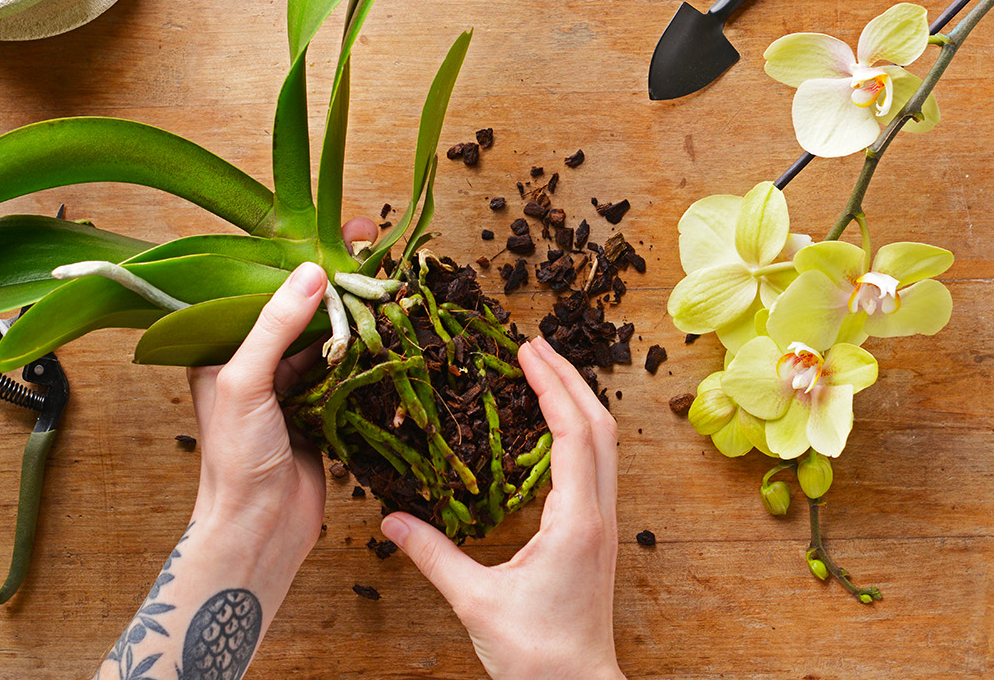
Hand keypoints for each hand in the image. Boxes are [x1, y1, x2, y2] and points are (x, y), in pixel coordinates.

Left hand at [185, 219, 377, 592]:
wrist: (260, 530)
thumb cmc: (236, 460)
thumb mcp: (245, 381)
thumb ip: (275, 325)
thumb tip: (313, 272)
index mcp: (222, 348)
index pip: (260, 286)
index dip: (296, 256)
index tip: (335, 230)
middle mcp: (255, 362)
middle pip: (298, 306)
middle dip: (334, 276)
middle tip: (372, 242)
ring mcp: (290, 385)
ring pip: (327, 334)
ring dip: (356, 311)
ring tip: (388, 277)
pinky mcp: (322, 409)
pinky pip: (347, 368)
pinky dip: (367, 349)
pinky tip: (389, 326)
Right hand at [381, 338, 625, 679]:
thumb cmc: (535, 655)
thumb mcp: (475, 602)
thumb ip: (432, 556)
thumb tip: (389, 520)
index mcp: (575, 522)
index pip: (574, 434)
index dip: (552, 386)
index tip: (527, 350)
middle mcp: (598, 516)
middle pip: (600, 428)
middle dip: (569, 379)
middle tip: (534, 345)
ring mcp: (603, 526)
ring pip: (605, 446)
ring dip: (577, 403)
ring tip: (544, 374)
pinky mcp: (597, 537)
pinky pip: (596, 469)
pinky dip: (577, 434)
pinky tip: (549, 431)